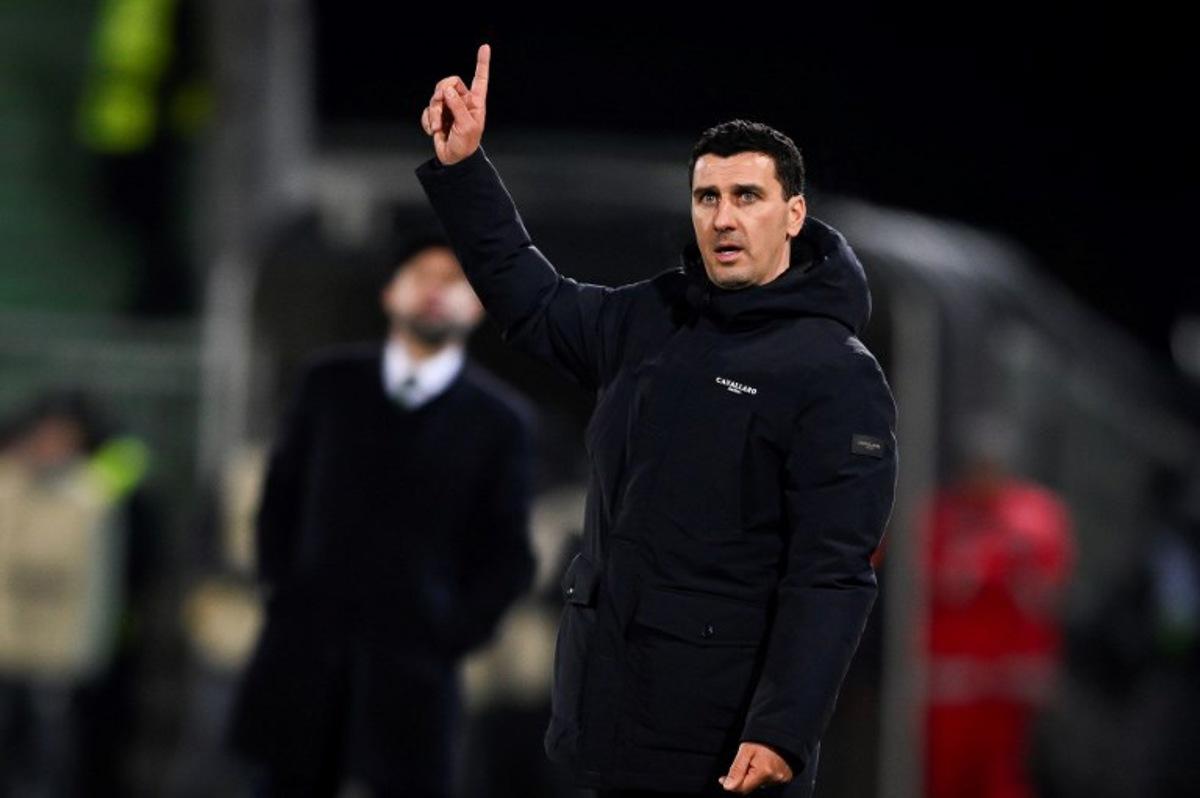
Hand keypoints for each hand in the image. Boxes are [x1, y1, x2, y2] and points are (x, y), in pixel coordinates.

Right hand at [420, 43, 489, 165]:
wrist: (453, 159)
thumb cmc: (466, 145)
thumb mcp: (466, 126)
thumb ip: (457, 106)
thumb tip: (447, 90)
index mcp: (475, 102)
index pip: (479, 78)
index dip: (482, 63)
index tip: (484, 47)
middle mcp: (462, 101)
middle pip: (449, 83)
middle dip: (441, 94)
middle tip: (439, 105)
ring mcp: (448, 107)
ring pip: (435, 97)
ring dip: (433, 112)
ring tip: (437, 127)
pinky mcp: (436, 115)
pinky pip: (427, 109)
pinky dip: (427, 120)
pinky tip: (433, 131)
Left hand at [718, 742, 793, 792]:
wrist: (779, 733)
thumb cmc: (762, 739)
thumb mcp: (745, 750)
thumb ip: (736, 769)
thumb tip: (728, 786)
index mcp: (765, 771)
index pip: (743, 788)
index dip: (731, 785)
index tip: (722, 779)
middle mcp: (775, 778)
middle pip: (750, 787)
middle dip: (742, 778)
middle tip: (742, 764)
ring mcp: (781, 779)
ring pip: (758, 784)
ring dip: (752, 776)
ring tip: (755, 761)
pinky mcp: (785, 778)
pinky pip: (766, 781)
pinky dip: (761, 776)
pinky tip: (761, 764)